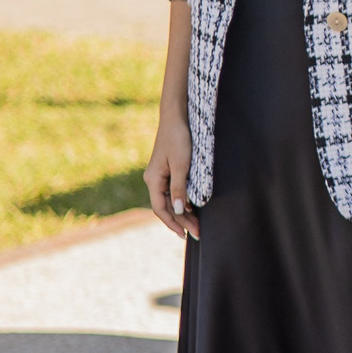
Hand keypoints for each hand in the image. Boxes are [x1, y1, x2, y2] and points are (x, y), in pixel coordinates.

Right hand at [143, 111, 197, 238]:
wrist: (175, 117)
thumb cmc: (178, 139)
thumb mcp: (182, 165)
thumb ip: (179, 189)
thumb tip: (179, 211)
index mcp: (153, 180)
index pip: (161, 209)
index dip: (173, 223)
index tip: (186, 235)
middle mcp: (153, 180)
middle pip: (166, 207)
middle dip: (182, 221)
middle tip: (198, 233)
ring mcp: (159, 176)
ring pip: (170, 200)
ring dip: (183, 213)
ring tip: (197, 225)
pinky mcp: (166, 171)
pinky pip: (172, 192)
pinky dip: (182, 201)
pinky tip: (192, 208)